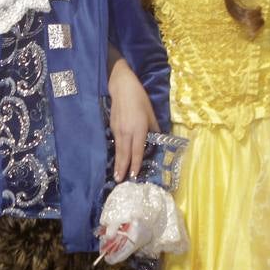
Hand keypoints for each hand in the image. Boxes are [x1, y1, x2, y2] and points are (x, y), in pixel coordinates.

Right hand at [108, 57, 158, 181]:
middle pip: (125, 153)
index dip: (135, 164)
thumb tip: (157, 140)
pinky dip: (116, 153)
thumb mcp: (151, 114)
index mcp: (139, 129)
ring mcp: (118, 130)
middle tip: (120, 181)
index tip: (134, 176)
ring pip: (118, 150)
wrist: (122, 88)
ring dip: (118, 163)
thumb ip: (154, 129)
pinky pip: (116, 143)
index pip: (137, 151)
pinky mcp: (112, 126)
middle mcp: (127, 132)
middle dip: (123, 168)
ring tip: (116, 175)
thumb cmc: (140, 99)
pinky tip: (117, 159)